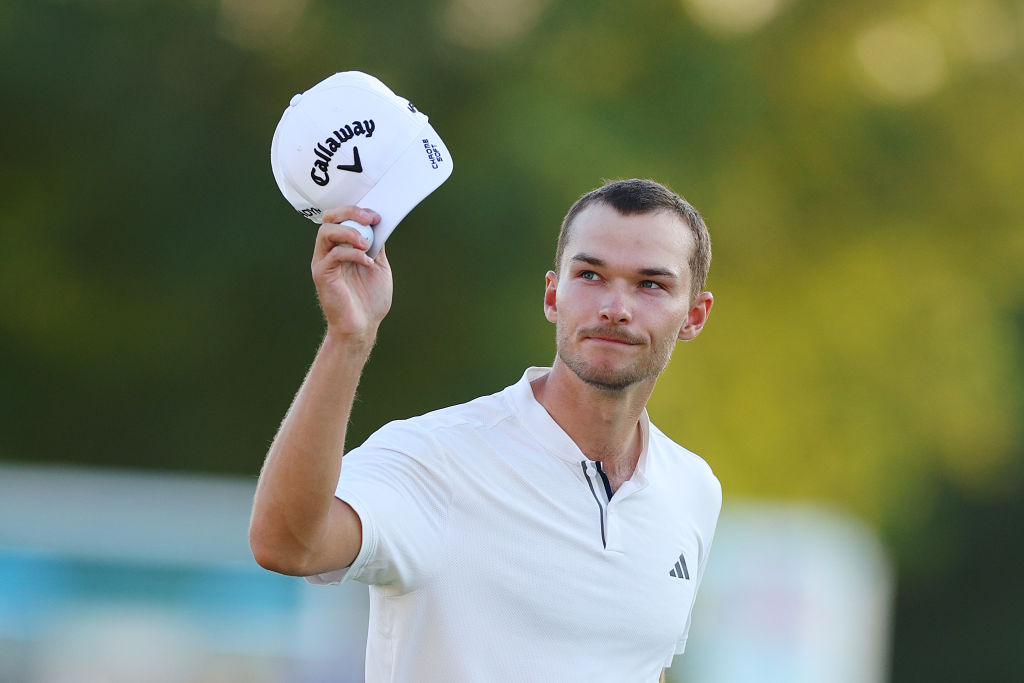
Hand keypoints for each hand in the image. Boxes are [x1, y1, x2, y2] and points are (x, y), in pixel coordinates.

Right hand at [311, 206, 392, 345]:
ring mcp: (323, 262)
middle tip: (369, 220)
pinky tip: (367, 263)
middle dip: (349, 213)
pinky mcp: (322, 274)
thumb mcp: (378, 265)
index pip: (340, 218)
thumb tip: (380, 223)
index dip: (357, 211)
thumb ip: (376, 245)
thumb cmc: (370, 300)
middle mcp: (329, 251)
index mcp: (341, 246)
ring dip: (349, 232)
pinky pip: (334, 254)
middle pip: (329, 219)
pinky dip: (353, 254)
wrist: (363, 326)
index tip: (376, 216)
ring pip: (326, 232)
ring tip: (366, 244)